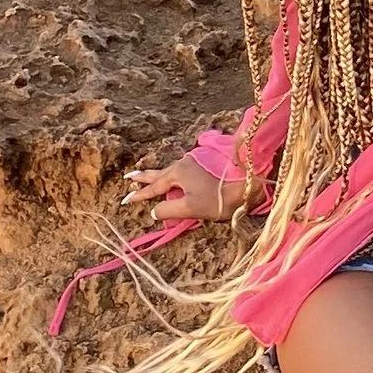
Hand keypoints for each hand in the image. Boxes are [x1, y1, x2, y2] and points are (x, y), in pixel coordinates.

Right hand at [122, 155, 247, 226]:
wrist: (248, 182)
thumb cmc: (219, 198)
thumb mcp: (190, 208)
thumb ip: (168, 210)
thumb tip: (153, 211)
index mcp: (177, 173)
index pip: (154, 187)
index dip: (139, 195)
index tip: (125, 199)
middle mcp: (183, 164)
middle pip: (159, 173)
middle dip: (144, 177)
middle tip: (129, 176)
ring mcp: (195, 162)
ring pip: (171, 170)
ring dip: (159, 174)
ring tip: (150, 177)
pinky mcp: (205, 164)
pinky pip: (182, 169)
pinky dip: (172, 174)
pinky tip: (175, 175)